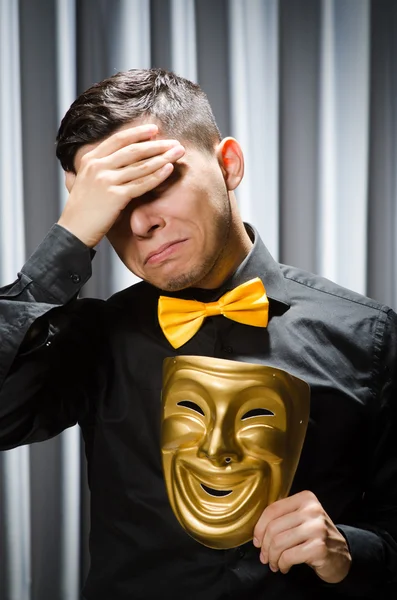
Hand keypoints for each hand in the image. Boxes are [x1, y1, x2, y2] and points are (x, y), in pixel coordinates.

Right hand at [58, 124, 184, 246]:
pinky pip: (141, 184)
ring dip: (163, 158)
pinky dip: (157, 176)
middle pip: (133, 150)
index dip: (138, 133)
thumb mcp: (80, 183)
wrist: (73, 231)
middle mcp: (98, 167)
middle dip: (157, 145)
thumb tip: (87, 167)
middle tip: (175, 143)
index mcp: (90, 160)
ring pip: (140, 165)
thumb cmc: (79, 211)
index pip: (118, 140)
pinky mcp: (115, 196)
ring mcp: (106, 181)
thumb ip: (87, 172)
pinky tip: (169, 169)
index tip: (154, 129)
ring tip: (178, 153)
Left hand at [253, 490, 351, 583]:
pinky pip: (289, 556)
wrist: (341, 555)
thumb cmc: (315, 537)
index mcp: (305, 498)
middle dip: (265, 546)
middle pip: (274, 527)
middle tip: (264, 557)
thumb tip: (257, 533)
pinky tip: (284, 567)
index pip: (273, 509)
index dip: (259, 527)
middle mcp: (312, 510)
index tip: (257, 541)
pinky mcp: (319, 547)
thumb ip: (283, 517)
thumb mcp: (301, 519)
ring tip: (274, 563)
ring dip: (272, 557)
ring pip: (279, 542)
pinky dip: (282, 564)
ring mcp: (317, 528)